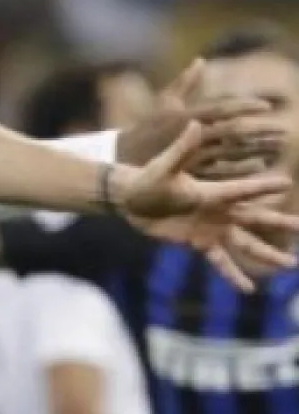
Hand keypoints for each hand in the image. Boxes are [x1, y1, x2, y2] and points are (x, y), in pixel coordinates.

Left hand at [111, 121, 298, 291]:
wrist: (131, 200)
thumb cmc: (147, 179)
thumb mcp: (163, 166)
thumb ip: (182, 149)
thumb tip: (195, 124)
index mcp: (213, 192)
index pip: (244, 190)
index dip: (264, 187)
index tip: (288, 183)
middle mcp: (218, 211)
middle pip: (255, 218)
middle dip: (280, 224)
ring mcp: (211, 228)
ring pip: (244, 243)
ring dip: (266, 253)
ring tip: (289, 264)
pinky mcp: (199, 243)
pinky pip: (220, 261)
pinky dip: (233, 274)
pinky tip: (248, 289)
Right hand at [117, 59, 281, 166]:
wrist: (125, 159)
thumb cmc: (147, 127)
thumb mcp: (163, 102)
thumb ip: (185, 82)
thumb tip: (201, 60)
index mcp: (186, 115)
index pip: (222, 109)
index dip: (245, 106)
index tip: (267, 106)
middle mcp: (192, 135)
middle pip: (234, 132)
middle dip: (260, 131)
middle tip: (284, 130)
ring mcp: (193, 155)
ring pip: (233, 152)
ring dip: (258, 149)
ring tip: (279, 146)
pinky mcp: (193, 172)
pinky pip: (223, 171)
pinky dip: (242, 168)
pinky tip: (260, 164)